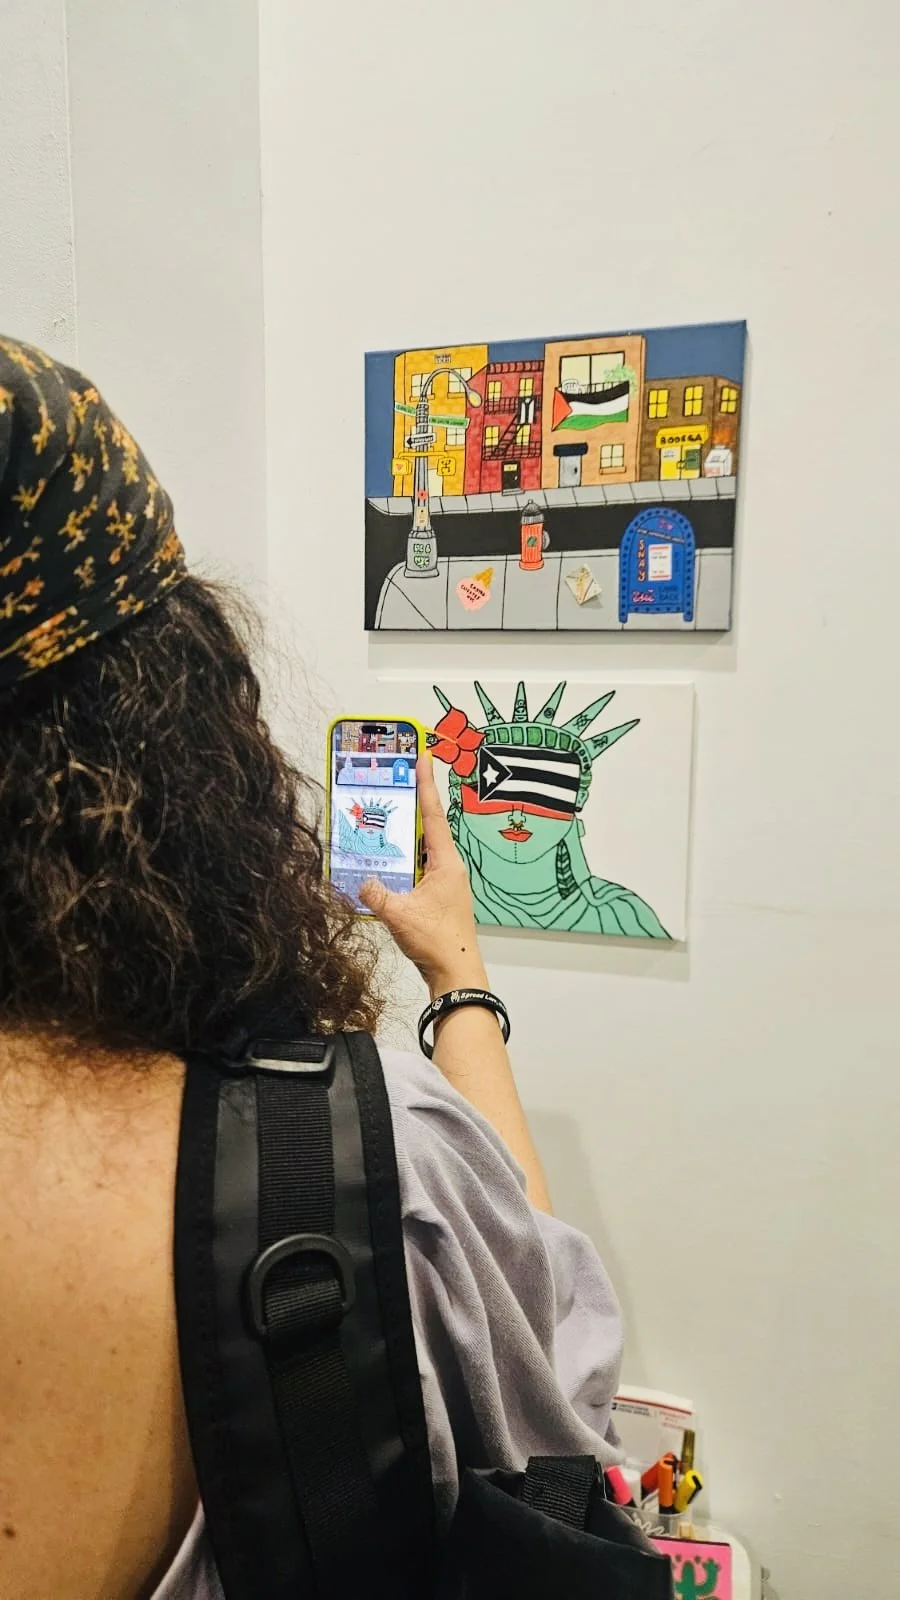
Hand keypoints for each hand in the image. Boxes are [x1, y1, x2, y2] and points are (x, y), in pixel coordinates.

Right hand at [360, 754, 485, 995]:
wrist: (457, 974)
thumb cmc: (437, 942)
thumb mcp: (399, 915)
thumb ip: (376, 894)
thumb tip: (361, 880)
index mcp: (445, 863)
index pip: (434, 815)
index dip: (426, 785)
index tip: (423, 757)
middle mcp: (449, 868)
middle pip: (428, 828)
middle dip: (413, 806)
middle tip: (396, 782)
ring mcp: (446, 883)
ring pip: (423, 850)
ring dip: (406, 837)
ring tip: (385, 819)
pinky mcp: (439, 898)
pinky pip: (419, 869)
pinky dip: (405, 861)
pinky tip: (387, 864)